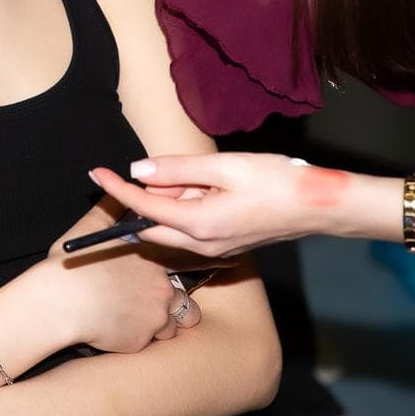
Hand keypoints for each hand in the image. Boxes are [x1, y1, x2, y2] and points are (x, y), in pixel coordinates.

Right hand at [41, 201, 201, 354]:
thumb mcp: (91, 226)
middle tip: (148, 308)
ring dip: (158, 326)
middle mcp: (162, 287)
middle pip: (186, 305)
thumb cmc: (71, 265)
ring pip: (172, 328)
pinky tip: (116, 330)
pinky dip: (137, 339)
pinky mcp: (142, 340)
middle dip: (172, 308)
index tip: (174, 279)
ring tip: (132, 320)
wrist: (59, 302)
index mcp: (152, 258)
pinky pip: (149, 344)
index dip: (183, 273)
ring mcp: (155, 316)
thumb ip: (113, 206)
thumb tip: (121, 189)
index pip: (188, 264)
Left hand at [90, 153, 352, 257]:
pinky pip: (190, 226)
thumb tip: (138, 170)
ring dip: (173, 199)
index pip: (143, 208)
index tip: (96, 172)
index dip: (117, 189)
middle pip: (152, 224)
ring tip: (208, 176)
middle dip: (147, 196)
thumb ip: (177, 169)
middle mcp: (201, 245)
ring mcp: (213, 249)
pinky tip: (212, 187)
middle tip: (163, 169)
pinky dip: (188, 206)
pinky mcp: (223, 245)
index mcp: (198, 225)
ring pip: (172, 224)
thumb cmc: (276, 181)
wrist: (318, 206)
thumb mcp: (223, 166)